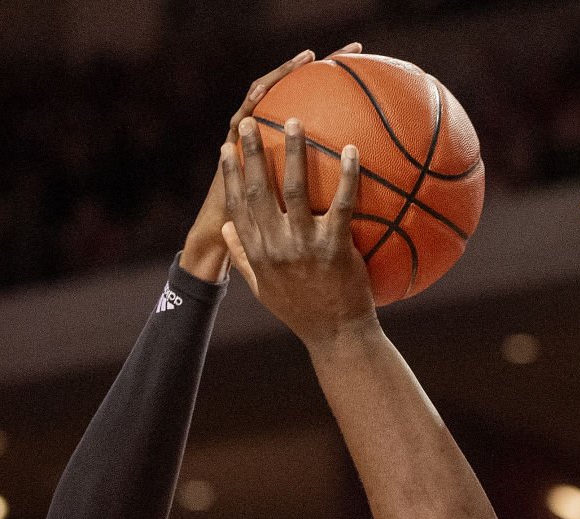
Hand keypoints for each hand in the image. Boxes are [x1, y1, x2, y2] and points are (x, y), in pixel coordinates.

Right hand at [221, 116, 375, 346]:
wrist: (335, 336)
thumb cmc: (303, 313)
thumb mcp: (265, 289)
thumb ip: (244, 258)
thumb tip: (228, 229)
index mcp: (258, 254)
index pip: (236, 207)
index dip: (230, 176)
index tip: (226, 149)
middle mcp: (275, 247)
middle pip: (259, 191)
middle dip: (252, 153)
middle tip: (251, 122)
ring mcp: (304, 247)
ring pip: (296, 190)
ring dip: (294, 152)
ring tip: (295, 122)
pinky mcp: (334, 249)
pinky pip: (341, 204)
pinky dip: (347, 176)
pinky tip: (353, 151)